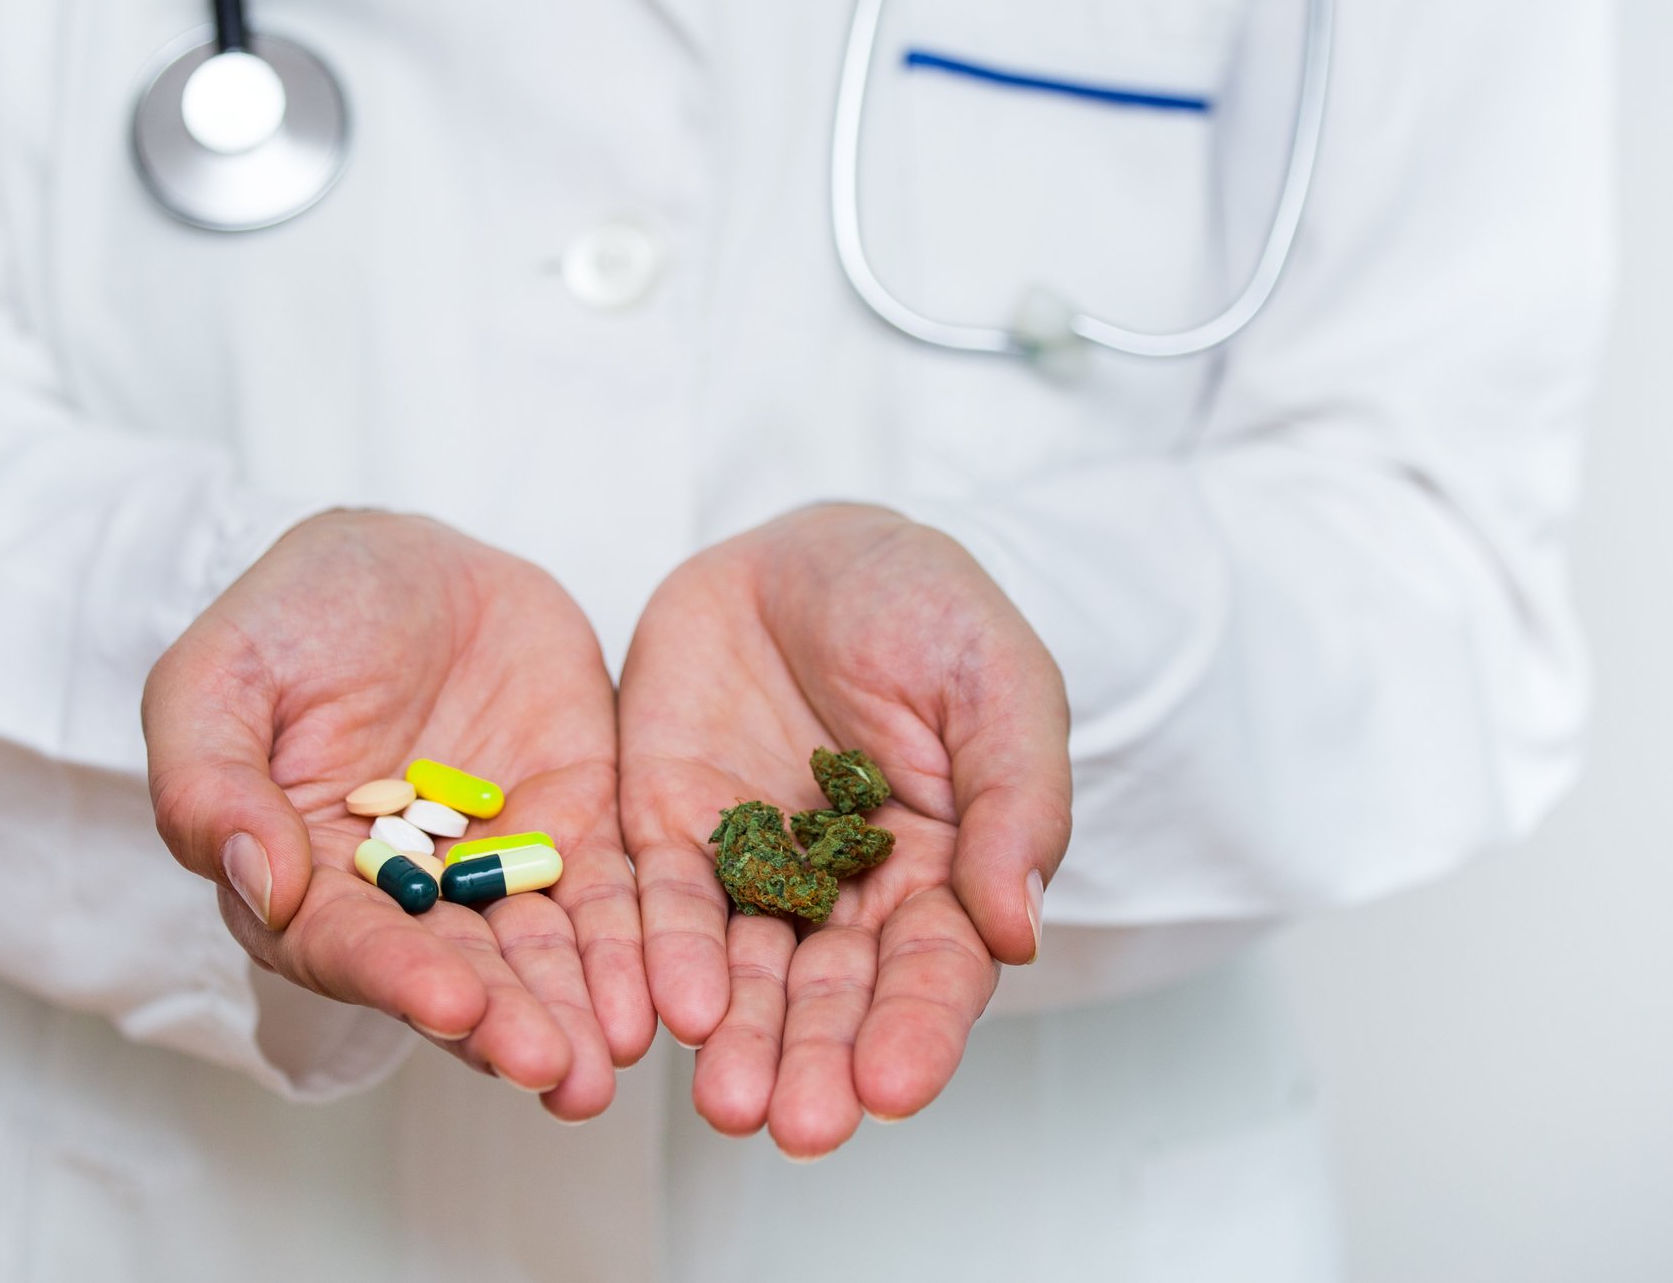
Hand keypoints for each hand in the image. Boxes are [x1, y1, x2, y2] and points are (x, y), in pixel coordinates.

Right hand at [146, 510, 651, 1118]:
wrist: (406, 559)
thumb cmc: (292, 615)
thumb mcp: (219, 674)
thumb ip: (211, 779)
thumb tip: (257, 882)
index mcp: (302, 879)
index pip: (348, 945)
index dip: (398, 977)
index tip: (452, 1004)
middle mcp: (404, 898)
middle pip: (456, 973)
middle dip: (507, 1024)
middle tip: (560, 1071)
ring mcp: (494, 869)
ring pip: (539, 954)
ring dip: (575, 1011)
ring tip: (611, 1062)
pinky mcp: (575, 830)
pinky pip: (610, 896)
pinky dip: (635, 945)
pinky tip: (661, 994)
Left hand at [619, 503, 1069, 1155]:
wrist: (807, 547)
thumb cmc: (924, 608)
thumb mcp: (996, 681)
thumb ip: (1014, 797)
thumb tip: (1016, 929)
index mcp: (939, 871)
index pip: (931, 971)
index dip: (915, 1031)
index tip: (894, 1089)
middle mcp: (842, 892)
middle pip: (828, 994)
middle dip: (813, 1060)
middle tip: (794, 1123)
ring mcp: (750, 866)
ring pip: (740, 971)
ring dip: (734, 1037)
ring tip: (727, 1100)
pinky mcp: (668, 828)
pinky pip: (656, 902)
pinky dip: (658, 956)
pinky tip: (659, 1008)